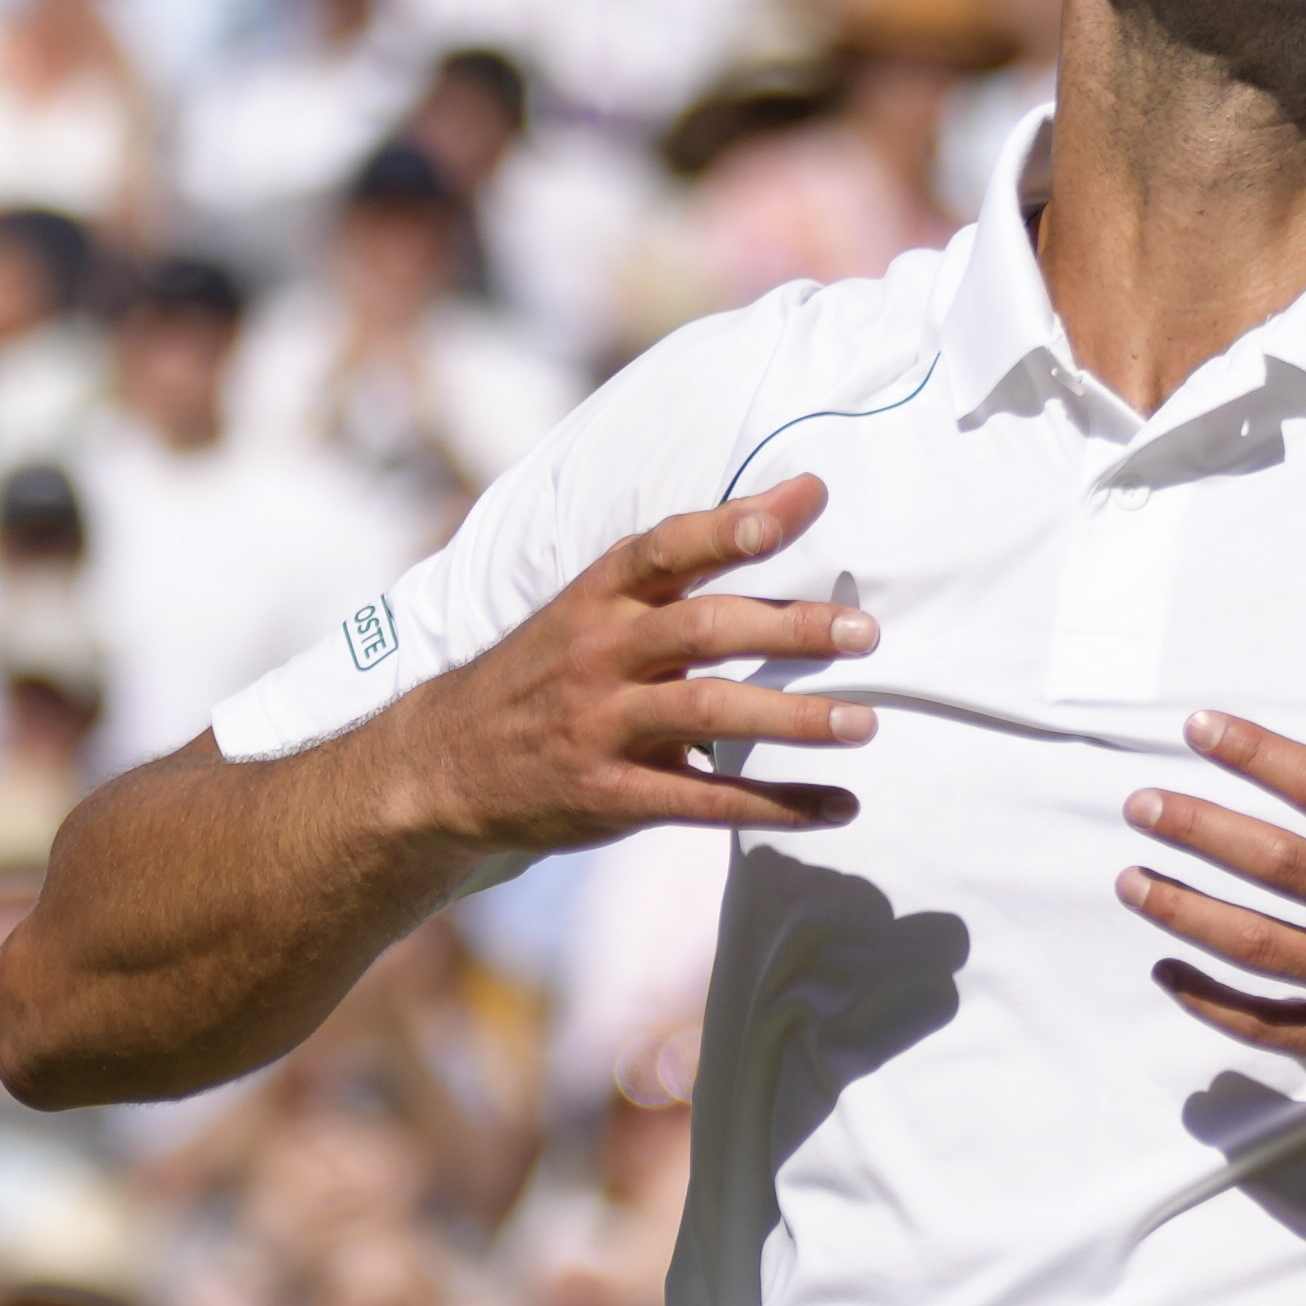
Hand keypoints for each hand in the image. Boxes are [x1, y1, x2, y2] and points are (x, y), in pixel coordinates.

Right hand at [397, 473, 877, 855]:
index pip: (667, 547)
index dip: (733, 523)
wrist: (439, 767)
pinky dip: (778, 805)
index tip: (804, 500)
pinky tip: (838, 805)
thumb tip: (788, 507)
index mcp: (596, 598)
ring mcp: (600, 726)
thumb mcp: (585, 612)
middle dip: (788, 628)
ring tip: (865, 724)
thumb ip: (672, 580)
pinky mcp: (608, 795)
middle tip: (866, 631)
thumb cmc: (543, 675)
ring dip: (794, 719)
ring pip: (709, 714)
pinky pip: (704, 801)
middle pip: (703, 630)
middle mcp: (598, 654)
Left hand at [1118, 658, 1305, 1135]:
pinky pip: (1275, 1027)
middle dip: (1200, 830)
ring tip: (1132, 880)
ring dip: (1187, 913)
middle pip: (1281, 865)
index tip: (1201, 727)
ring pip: (1264, 949)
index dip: (1260, 753)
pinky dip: (1214, 1003)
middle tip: (1141, 804)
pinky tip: (1170, 973)